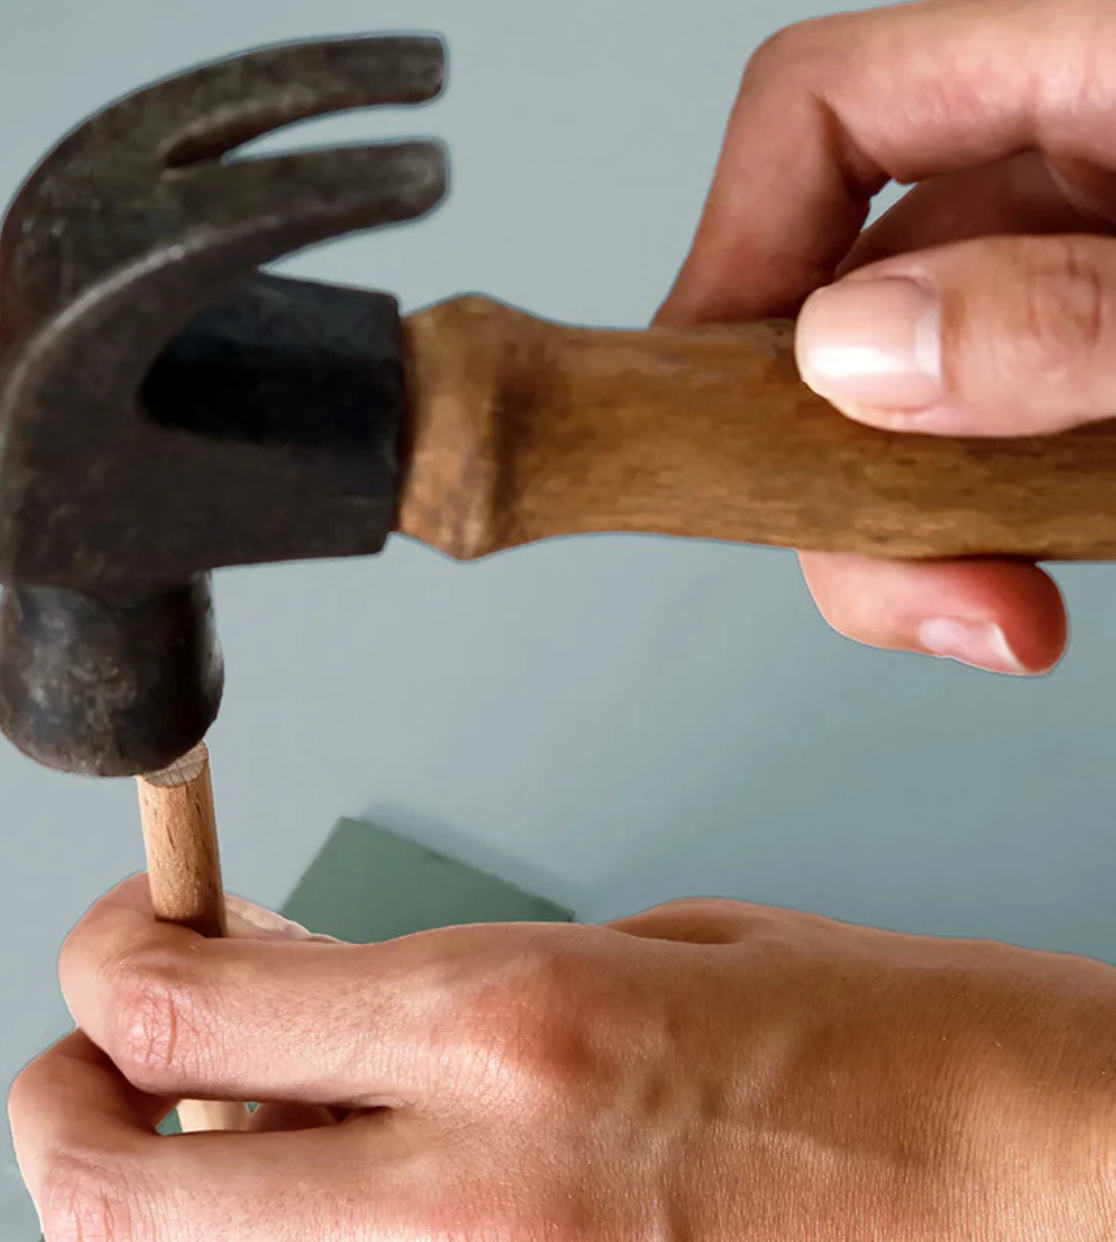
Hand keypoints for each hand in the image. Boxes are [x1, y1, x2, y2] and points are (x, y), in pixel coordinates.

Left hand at [9, 881, 1115, 1241]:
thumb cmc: (965, 1077)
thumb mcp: (694, 952)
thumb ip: (478, 989)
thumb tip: (332, 1009)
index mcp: (520, 1029)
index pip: (185, 1012)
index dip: (108, 966)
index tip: (127, 947)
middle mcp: (482, 1200)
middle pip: (128, 1200)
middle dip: (66, 1120)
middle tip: (95, 1070)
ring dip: (200, 1208)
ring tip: (267, 1137)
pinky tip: (389, 1223)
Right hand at [655, 0, 1115, 676]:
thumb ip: (1066, 310)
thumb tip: (856, 356)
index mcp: (1094, 67)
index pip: (823, 113)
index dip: (736, 260)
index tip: (719, 422)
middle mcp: (1076, 170)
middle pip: (851, 293)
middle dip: (840, 471)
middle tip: (911, 591)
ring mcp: (1090, 273)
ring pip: (916, 403)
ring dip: (923, 537)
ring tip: (1009, 619)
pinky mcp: (1101, 371)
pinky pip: (1000, 449)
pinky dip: (996, 540)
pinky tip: (1040, 594)